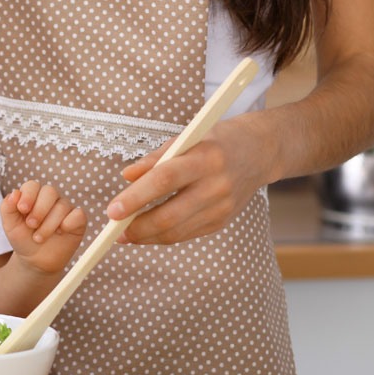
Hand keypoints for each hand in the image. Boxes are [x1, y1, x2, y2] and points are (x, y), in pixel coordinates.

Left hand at [0, 180, 85, 273]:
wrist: (36, 260)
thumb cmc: (23, 239)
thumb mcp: (10, 225)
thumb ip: (7, 208)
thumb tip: (15, 193)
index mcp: (33, 196)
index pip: (33, 185)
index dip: (28, 195)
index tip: (23, 210)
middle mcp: (50, 199)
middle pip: (50, 191)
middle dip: (39, 210)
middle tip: (31, 225)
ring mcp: (65, 209)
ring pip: (62, 206)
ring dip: (48, 224)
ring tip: (39, 238)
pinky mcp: (77, 221)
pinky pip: (78, 214)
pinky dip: (69, 223)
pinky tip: (60, 232)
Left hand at [105, 117, 270, 244]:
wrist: (261, 151)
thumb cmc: (216, 141)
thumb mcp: (186, 137)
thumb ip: (154, 158)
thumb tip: (126, 176)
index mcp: (205, 158)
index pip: (164, 180)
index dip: (136, 198)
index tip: (112, 210)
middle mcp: (217, 185)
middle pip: (170, 214)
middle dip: (138, 227)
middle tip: (114, 229)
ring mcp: (222, 207)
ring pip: (177, 231)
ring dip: (147, 236)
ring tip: (126, 234)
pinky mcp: (223, 220)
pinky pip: (187, 234)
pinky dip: (164, 236)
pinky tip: (148, 233)